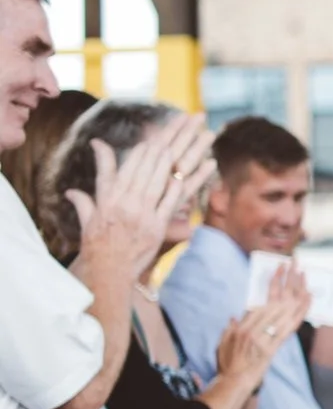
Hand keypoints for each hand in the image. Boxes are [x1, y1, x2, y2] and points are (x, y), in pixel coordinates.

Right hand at [66, 112, 212, 281]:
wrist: (107, 271)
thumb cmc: (97, 246)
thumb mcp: (87, 220)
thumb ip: (83, 201)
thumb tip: (70, 191)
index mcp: (107, 200)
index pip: (121, 172)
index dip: (135, 157)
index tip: (146, 143)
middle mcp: (123, 204)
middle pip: (141, 172)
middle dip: (155, 153)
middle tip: (169, 137)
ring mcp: (141, 215)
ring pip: (155, 183)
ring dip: (166, 164)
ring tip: (176, 149)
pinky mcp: (156, 227)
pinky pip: (169, 203)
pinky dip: (178, 188)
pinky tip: (186, 176)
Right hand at [216, 264, 310, 383]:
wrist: (235, 382)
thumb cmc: (228, 364)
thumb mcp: (223, 343)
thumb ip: (230, 328)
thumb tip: (235, 316)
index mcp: (241, 326)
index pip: (259, 301)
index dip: (271, 284)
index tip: (279, 270)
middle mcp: (252, 330)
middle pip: (273, 302)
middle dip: (285, 281)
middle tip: (294, 265)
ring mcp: (263, 339)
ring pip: (284, 311)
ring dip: (295, 292)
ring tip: (304, 277)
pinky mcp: (273, 348)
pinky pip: (290, 327)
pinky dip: (300, 313)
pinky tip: (308, 302)